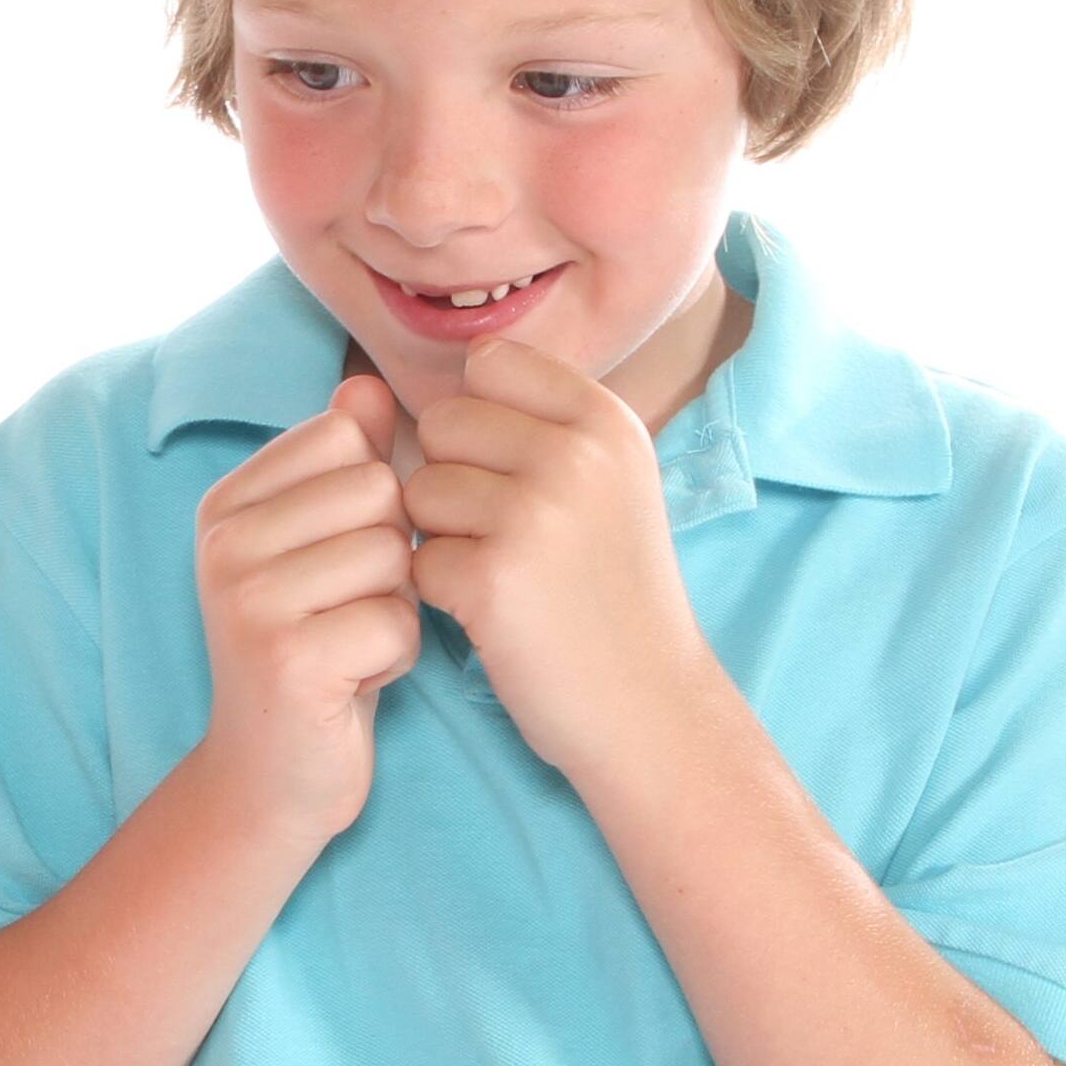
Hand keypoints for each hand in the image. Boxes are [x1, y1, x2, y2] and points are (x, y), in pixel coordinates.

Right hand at [185, 373, 420, 848]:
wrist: (271, 774)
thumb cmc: (314, 649)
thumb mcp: (324, 546)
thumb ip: (343, 465)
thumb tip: (363, 384)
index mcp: (227, 502)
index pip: (349, 440)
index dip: (371, 503)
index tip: (333, 562)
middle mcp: (223, 542)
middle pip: (379, 493)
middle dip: (390, 557)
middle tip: (346, 610)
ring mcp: (247, 600)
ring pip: (394, 556)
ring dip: (395, 607)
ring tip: (350, 643)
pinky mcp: (286, 659)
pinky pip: (398, 623)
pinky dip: (395, 659)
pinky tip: (354, 681)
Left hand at [405, 338, 718, 780]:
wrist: (647, 703)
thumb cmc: (611, 591)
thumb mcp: (610, 481)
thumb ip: (545, 421)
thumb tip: (464, 364)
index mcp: (606, 420)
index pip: (489, 363)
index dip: (477, 419)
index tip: (510, 472)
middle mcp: (575, 454)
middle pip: (442, 422)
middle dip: (451, 477)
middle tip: (502, 534)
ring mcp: (535, 514)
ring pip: (418, 490)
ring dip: (441, 536)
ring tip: (501, 572)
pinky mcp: (493, 577)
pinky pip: (418, 558)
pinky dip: (441, 593)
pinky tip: (493, 614)